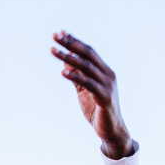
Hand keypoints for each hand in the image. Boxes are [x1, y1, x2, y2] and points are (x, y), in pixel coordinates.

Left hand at [51, 32, 133, 158]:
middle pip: (88, 54)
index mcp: (104, 71)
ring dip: (68, 57)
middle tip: (55, 36)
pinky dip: (75, 76)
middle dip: (71, 43)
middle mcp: (107, 74)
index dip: (74, 41)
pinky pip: (88, 84)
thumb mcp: (84, 91)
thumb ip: (77, 77)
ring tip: (54, 51)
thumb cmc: (97, 110)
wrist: (111, 130)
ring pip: (86, 66)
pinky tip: (62, 72)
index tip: (60, 33)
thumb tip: (65, 64)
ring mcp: (107, 85)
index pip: (88, 51)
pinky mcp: (104, 97)